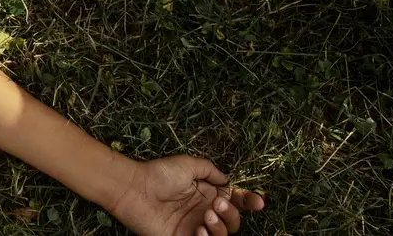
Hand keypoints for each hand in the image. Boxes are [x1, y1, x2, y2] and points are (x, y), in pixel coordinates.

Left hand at [106, 155, 263, 235]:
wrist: (134, 188)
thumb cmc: (158, 174)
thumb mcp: (187, 164)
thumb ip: (210, 171)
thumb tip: (227, 180)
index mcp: (208, 194)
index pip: (236, 201)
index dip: (250, 202)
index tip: (259, 202)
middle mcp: (204, 212)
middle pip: (233, 221)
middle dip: (231, 214)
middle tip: (216, 203)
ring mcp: (195, 227)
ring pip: (223, 235)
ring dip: (220, 227)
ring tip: (205, 216)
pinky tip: (198, 230)